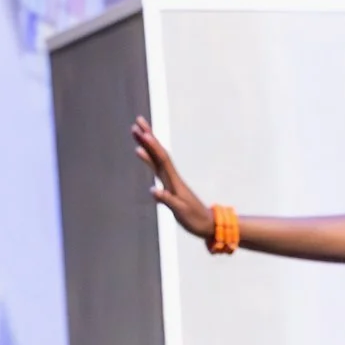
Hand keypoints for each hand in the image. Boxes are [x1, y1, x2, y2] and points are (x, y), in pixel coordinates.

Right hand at [131, 115, 213, 240]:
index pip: (161, 159)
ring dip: (147, 144)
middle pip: (158, 152)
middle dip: (148, 136)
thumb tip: (153, 190)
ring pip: (156, 157)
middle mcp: (172, 177)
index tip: (143, 133)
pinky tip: (141, 152)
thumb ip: (167, 200)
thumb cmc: (195, 219)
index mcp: (174, 181)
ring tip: (137, 132)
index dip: (152, 146)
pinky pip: (156, 167)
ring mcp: (171, 180)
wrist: (208, 224)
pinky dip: (148, 158)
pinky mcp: (169, 185)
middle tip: (137, 121)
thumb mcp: (181, 212)